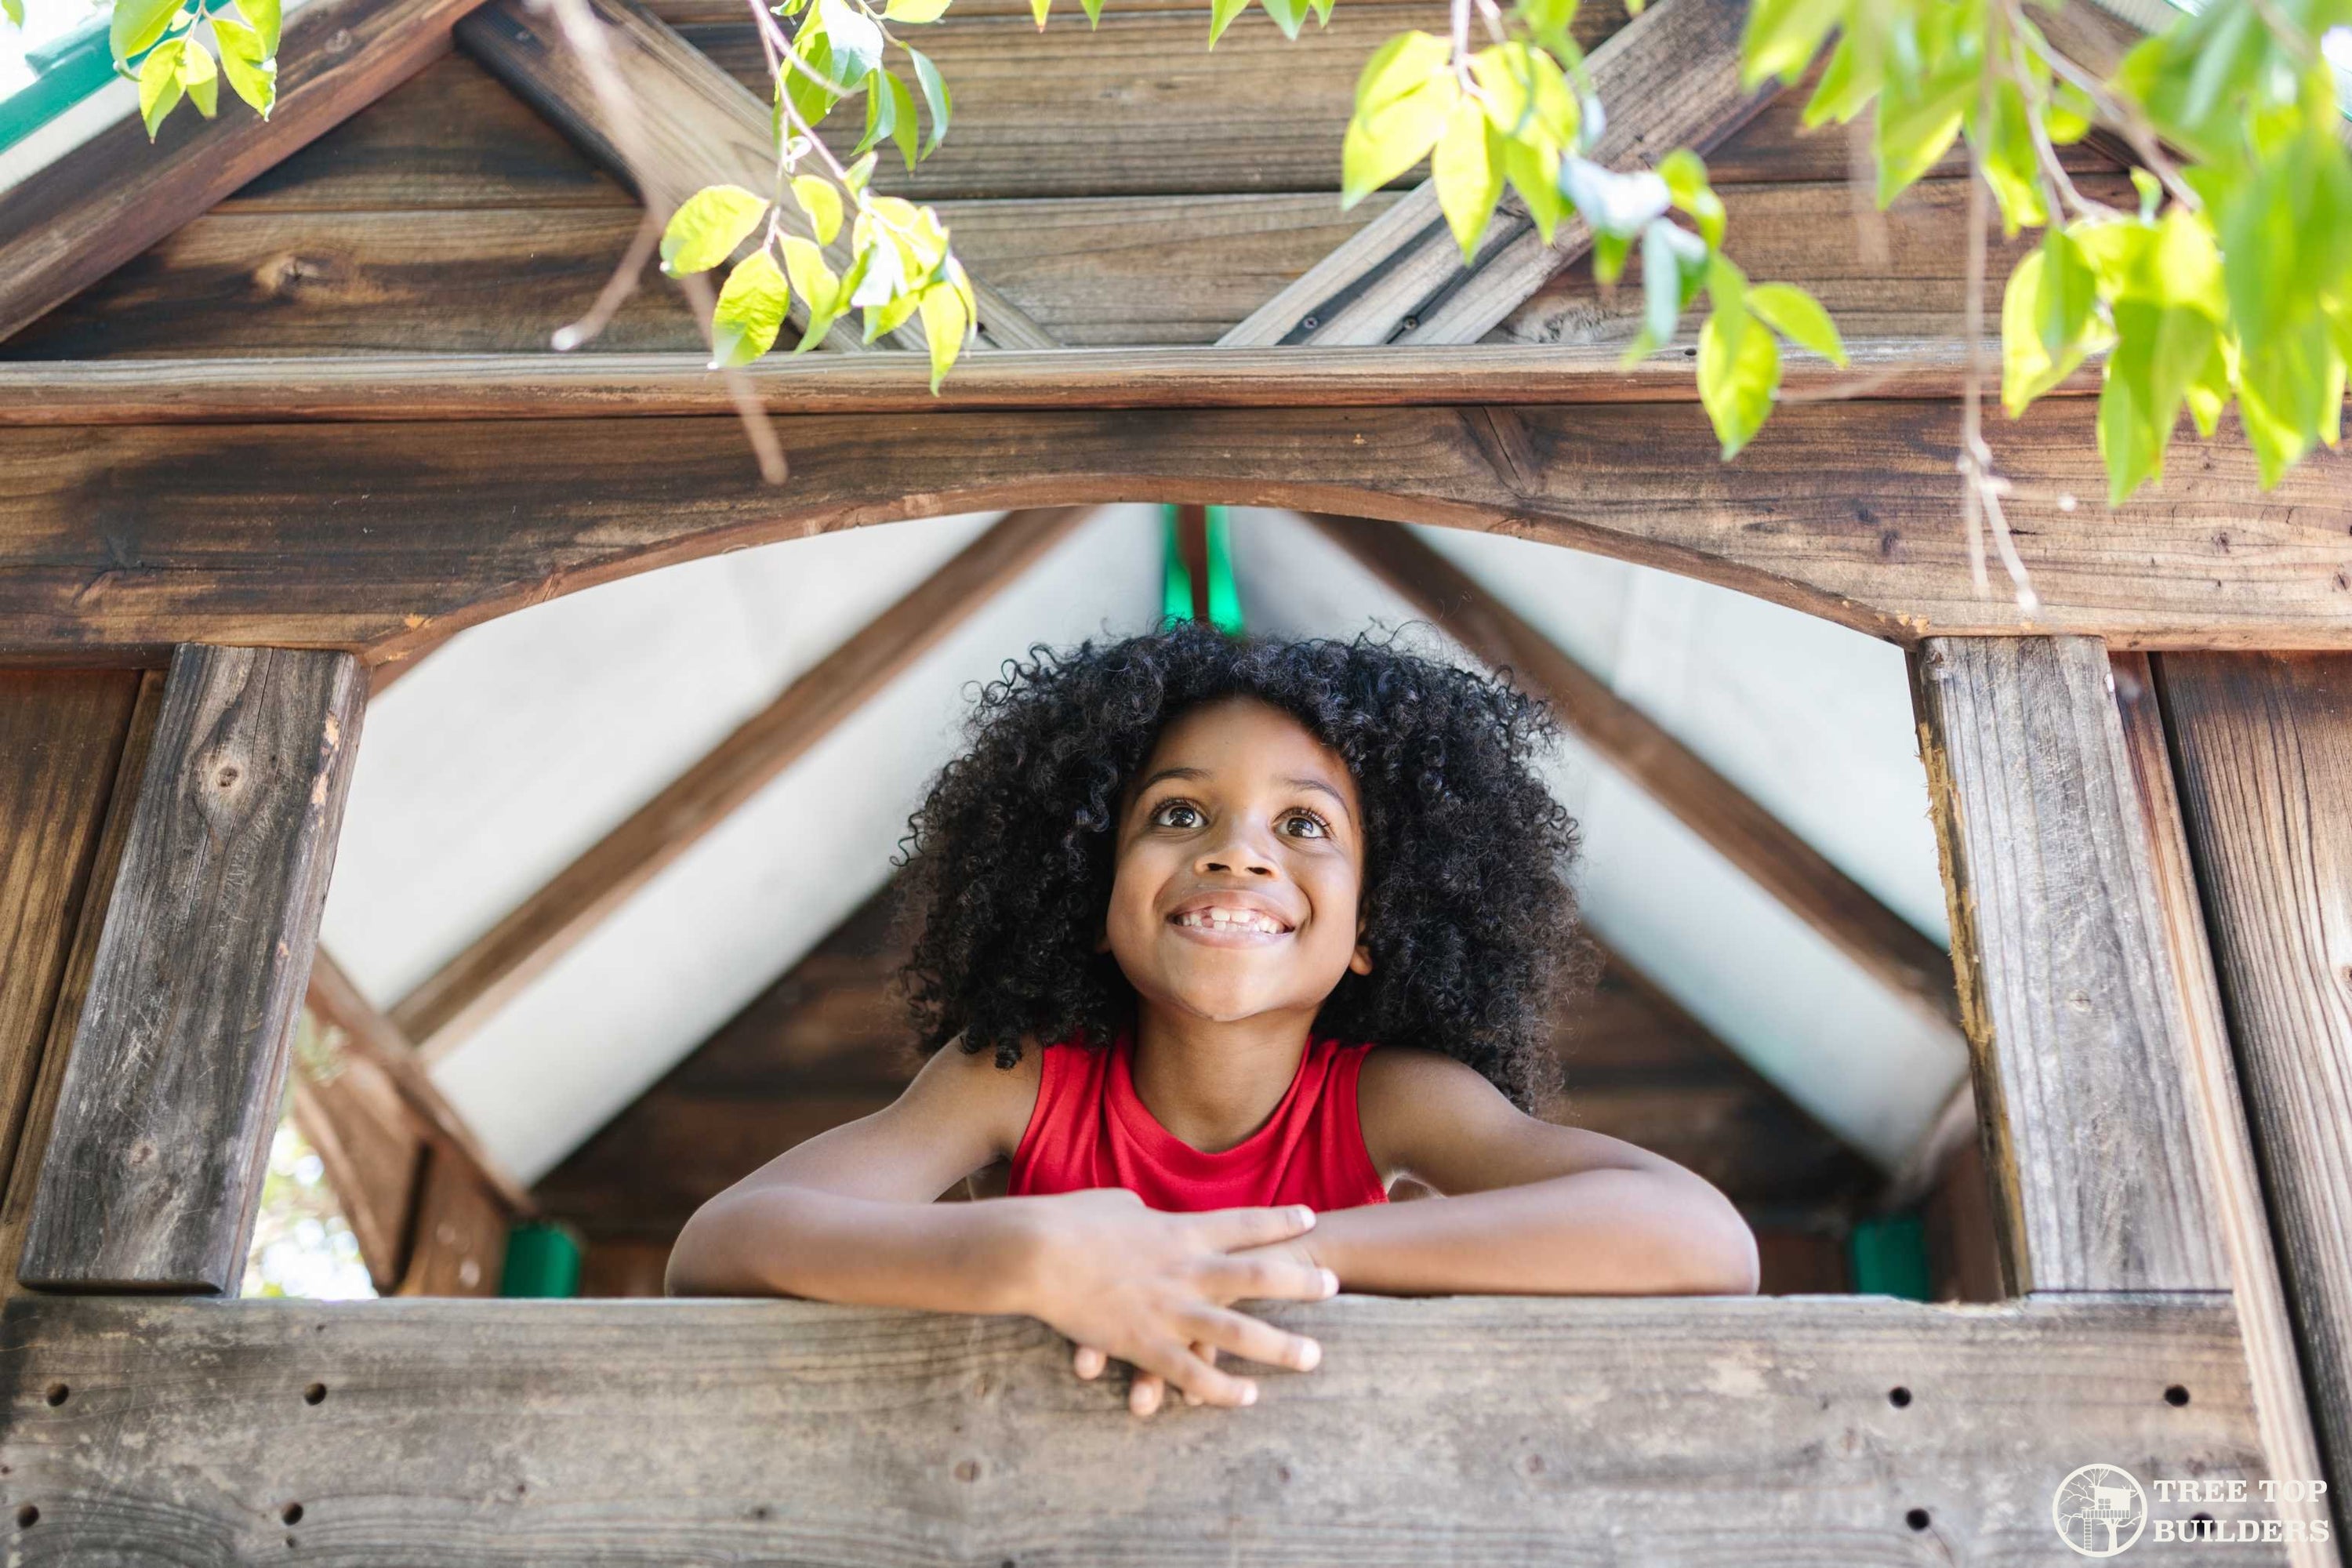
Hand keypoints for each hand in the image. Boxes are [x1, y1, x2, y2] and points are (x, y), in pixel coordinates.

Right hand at [1004, 1188, 1337, 1416]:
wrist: (1035, 1252)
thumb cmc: (1068, 1220)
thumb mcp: (1113, 1204)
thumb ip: (1140, 1212)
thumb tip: (1144, 1212)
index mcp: (1178, 1229)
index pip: (1243, 1223)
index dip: (1280, 1221)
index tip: (1311, 1218)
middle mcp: (1186, 1269)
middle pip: (1257, 1275)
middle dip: (1300, 1282)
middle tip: (1335, 1286)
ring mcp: (1169, 1309)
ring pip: (1238, 1331)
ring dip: (1280, 1346)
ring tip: (1313, 1357)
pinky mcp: (1145, 1345)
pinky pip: (1192, 1374)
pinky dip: (1223, 1388)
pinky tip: (1249, 1398)